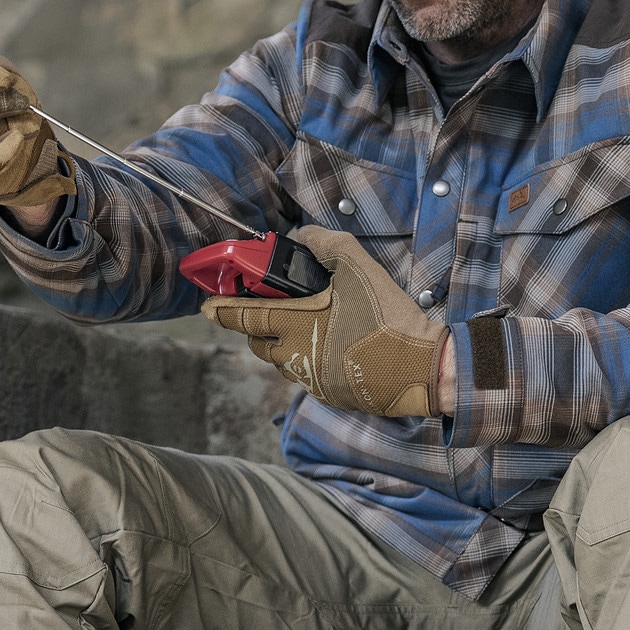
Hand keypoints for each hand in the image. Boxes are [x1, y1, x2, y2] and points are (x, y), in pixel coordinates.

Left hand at [202, 226, 446, 417]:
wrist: (421, 368)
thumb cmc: (387, 318)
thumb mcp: (359, 269)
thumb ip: (327, 246)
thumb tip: (303, 235)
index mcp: (295, 326)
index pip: (244, 319)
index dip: (222, 311)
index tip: (207, 306)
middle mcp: (295, 357)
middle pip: (258, 344)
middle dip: (254, 327)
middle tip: (265, 310)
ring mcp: (312, 380)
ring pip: (280, 363)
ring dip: (280, 345)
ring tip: (300, 327)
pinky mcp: (330, 394)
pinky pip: (304, 376)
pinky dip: (305, 359)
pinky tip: (328, 346)